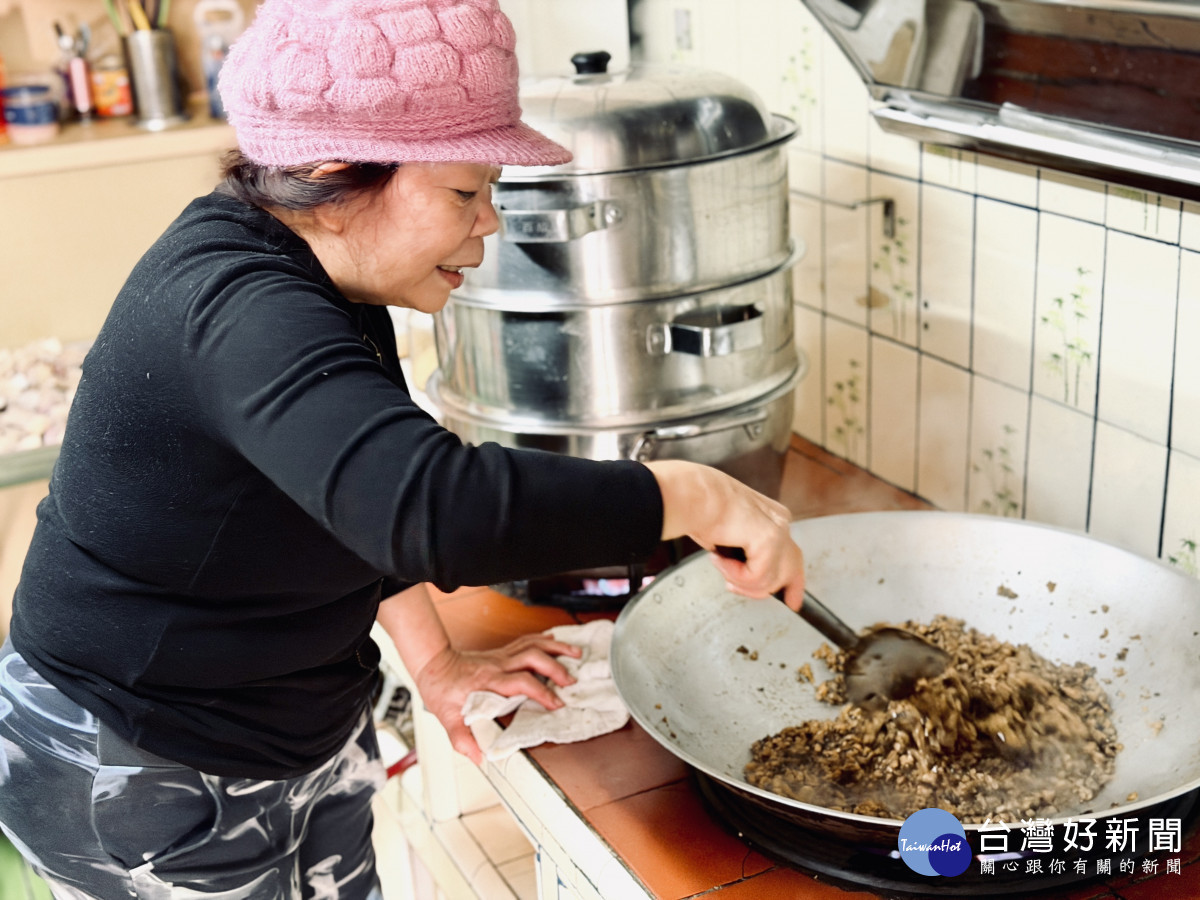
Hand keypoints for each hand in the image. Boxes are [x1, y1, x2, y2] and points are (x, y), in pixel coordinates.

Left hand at [413, 633, 582, 763]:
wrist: (433, 664)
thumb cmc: (440, 689)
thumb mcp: (446, 717)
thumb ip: (462, 738)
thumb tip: (478, 757)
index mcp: (488, 682)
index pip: (521, 683)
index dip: (542, 692)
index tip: (557, 704)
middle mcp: (498, 666)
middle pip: (533, 658)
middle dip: (556, 668)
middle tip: (572, 681)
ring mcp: (502, 657)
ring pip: (533, 645)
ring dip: (556, 649)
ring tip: (575, 654)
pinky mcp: (502, 653)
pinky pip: (526, 641)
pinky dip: (544, 640)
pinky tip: (556, 642)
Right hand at [644, 460, 805, 609]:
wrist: (692, 495)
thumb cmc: (700, 508)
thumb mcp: (729, 537)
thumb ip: (745, 554)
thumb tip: (746, 577)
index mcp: (771, 517)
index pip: (792, 555)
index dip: (793, 582)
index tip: (792, 602)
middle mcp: (780, 521)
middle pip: (790, 569)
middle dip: (764, 590)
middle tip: (734, 588)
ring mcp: (778, 529)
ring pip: (769, 580)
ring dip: (738, 579)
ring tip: (719, 563)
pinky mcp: (770, 538)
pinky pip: (757, 576)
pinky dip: (733, 573)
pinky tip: (719, 558)